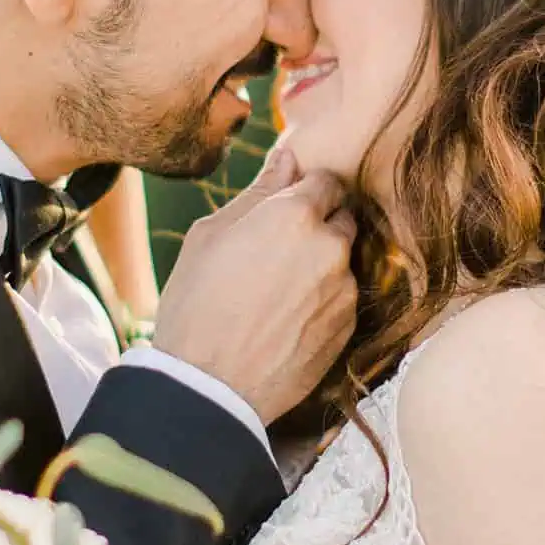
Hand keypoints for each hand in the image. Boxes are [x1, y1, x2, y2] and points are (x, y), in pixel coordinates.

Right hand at [151, 147, 356, 424]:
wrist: (208, 386)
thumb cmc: (196, 304)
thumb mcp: (210, 235)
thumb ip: (258, 193)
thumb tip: (288, 158)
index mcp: (295, 215)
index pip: (327, 182)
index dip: (308, 192)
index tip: (288, 209)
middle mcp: (331, 247)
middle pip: (342, 220)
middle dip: (319, 227)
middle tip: (279, 252)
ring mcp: (344, 290)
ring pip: (343, 262)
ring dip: (321, 267)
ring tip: (278, 293)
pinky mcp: (348, 328)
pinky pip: (342, 300)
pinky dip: (323, 302)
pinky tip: (287, 320)